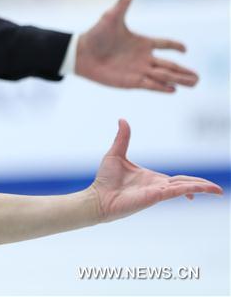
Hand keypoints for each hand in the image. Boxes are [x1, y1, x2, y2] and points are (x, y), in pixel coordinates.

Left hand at [75, 0, 198, 91]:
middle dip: (183, 71)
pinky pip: (150, 86)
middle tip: (198, 76)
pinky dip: (162, 88)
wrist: (81, 54)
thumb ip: (123, 2)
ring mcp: (138, 70)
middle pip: (169, 65)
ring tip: (194, 83)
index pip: (164, 44)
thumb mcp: (112, 17)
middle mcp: (142, 57)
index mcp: (142, 42)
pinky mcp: (131, 81)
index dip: (175, 46)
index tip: (185, 48)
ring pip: (164, 76)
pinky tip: (173, 90)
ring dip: (178, 80)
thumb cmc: (96, 35)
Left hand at [89, 119, 221, 222]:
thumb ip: (123, 138)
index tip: (199, 185)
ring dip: (202, 188)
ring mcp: (158, 191)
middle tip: (218, 190)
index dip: (190, 181)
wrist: (98, 196)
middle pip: (186, 183)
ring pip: (185, 187)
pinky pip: (175, 191)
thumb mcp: (116, 154)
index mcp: (152, 177)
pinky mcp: (155, 196)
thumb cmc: (105, 180)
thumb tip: (122, 119)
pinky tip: (200, 190)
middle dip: (202, 185)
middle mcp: (158, 185)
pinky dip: (189, 190)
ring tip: (218, 191)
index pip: (177, 178)